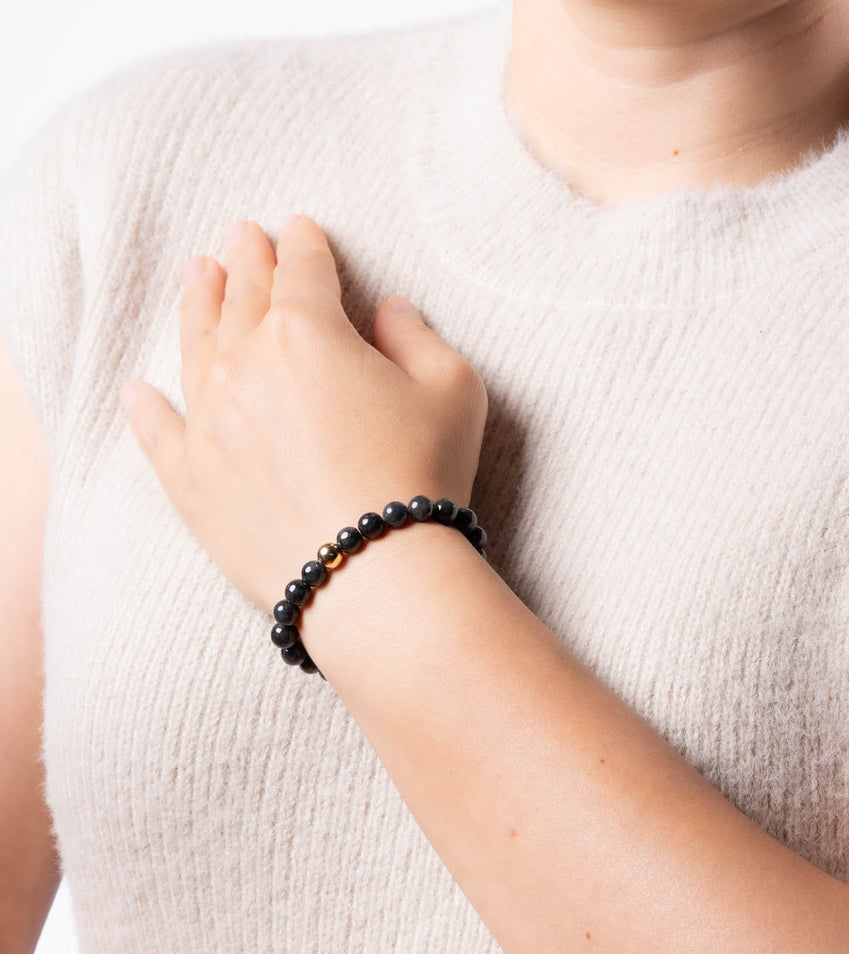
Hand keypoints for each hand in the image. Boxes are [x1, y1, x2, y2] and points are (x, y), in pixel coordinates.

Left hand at [118, 214, 487, 616]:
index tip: (301, 230)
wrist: (372, 571)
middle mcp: (245, 362)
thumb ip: (418, 335)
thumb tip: (389, 311)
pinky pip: (157, 432)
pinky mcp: (191, 479)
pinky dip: (145, 409)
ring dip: (196, 305)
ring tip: (195, 277)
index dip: (305, 245)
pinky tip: (138, 391)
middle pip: (242, 296)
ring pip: (195, 346)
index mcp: (308, 329)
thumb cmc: (422, 475)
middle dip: (244, 260)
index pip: (303, 270)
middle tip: (240, 236)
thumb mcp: (453, 389)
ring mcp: (208, 420)